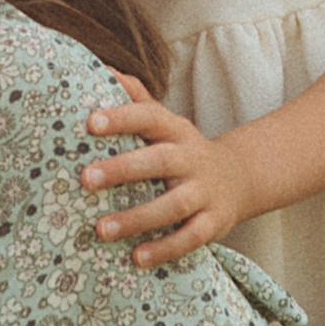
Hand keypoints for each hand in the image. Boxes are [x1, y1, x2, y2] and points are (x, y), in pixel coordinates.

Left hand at [82, 77, 254, 268]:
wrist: (240, 178)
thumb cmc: (182, 150)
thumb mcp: (165, 123)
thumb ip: (136, 98)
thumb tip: (100, 66)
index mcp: (176, 131)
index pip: (149, 117)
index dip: (122, 117)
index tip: (90, 122)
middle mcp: (191, 159)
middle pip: (159, 161)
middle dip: (122, 169)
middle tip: (84, 178)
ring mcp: (204, 193)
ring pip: (174, 206)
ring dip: (137, 218)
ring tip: (101, 230)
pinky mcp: (213, 224)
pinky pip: (190, 238)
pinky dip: (164, 249)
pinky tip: (136, 258)